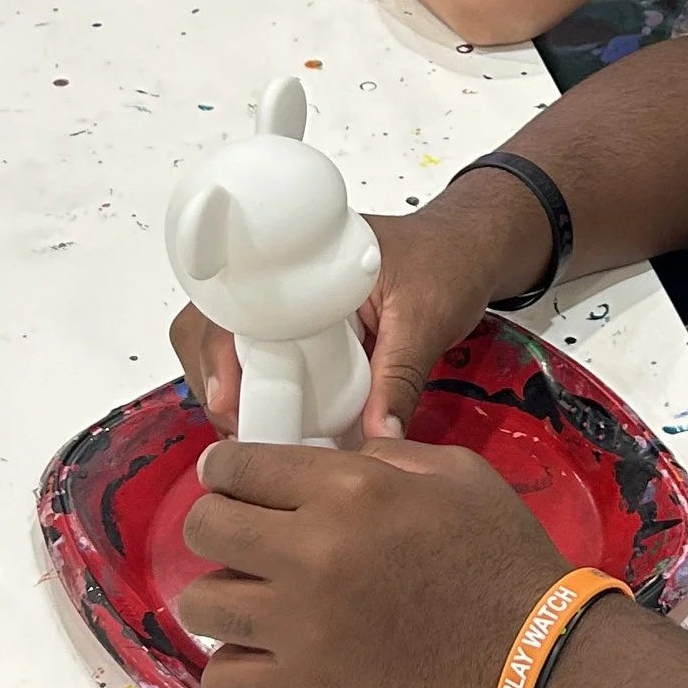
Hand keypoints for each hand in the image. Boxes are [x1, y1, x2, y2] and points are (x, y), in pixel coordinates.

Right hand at [169, 167, 549, 442]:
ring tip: (254, 429)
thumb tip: (378, 439)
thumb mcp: (427, 318)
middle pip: (215, 323)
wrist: (472, 248)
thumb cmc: (451, 262)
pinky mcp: (305, 326)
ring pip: (233, 343)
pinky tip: (279, 421)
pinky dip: (263, 388)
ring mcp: (291, 300)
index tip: (228, 399)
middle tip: (238, 425)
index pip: (232, 299)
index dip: (217, 350)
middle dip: (215, 376)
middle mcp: (286, 274)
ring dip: (234, 386)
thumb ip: (401, 378)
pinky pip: (266, 356)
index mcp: (305, 257)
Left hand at [174, 435, 592, 687]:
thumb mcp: (452, 473)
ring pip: (200, 604)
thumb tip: (324, 466)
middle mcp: (312, 551)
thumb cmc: (500, 555)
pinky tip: (261, 659)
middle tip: (243, 543)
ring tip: (250, 605)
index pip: (236, 465)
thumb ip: (380, 460)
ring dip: (220, 599)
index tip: (232, 484)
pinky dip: (233, 669)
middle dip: (216, 527)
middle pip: (204, 528)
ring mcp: (302, 626)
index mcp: (348, 490)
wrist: (532, 651)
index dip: (225, 471)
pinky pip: (222, 679)